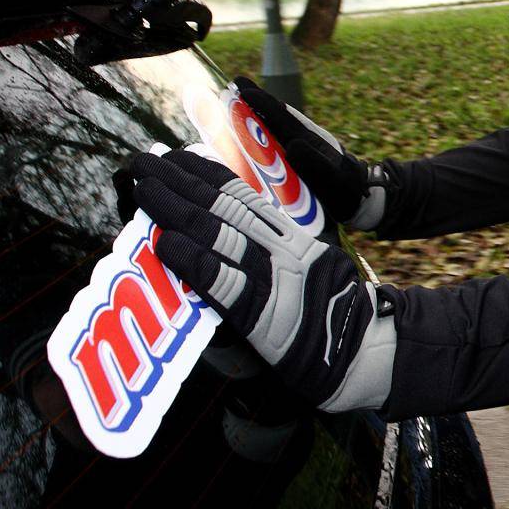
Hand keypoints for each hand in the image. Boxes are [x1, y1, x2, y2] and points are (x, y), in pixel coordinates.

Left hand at [128, 149, 396, 411]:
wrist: (364, 351)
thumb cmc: (334, 315)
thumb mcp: (313, 267)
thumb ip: (277, 251)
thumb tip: (235, 239)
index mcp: (292, 237)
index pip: (242, 196)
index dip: (206, 174)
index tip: (177, 157)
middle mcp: (281, 249)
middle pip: (223, 207)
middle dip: (179, 181)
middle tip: (144, 162)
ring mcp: (273, 277)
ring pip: (217, 234)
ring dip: (174, 209)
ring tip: (144, 189)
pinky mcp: (263, 314)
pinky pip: (222, 283)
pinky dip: (192, 261)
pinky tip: (165, 244)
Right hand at [235, 76, 381, 228]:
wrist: (357, 201)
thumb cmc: (346, 191)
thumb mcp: (334, 180)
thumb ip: (317, 165)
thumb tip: (293, 145)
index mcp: (308, 141)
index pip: (281, 119)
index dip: (262, 103)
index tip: (242, 87)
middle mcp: (299, 142)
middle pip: (272, 119)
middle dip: (252, 103)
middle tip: (232, 85)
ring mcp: (295, 153)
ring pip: (270, 131)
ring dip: (251, 119)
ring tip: (231, 104)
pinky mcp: (292, 166)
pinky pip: (270, 150)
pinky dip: (256, 140)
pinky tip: (243, 137)